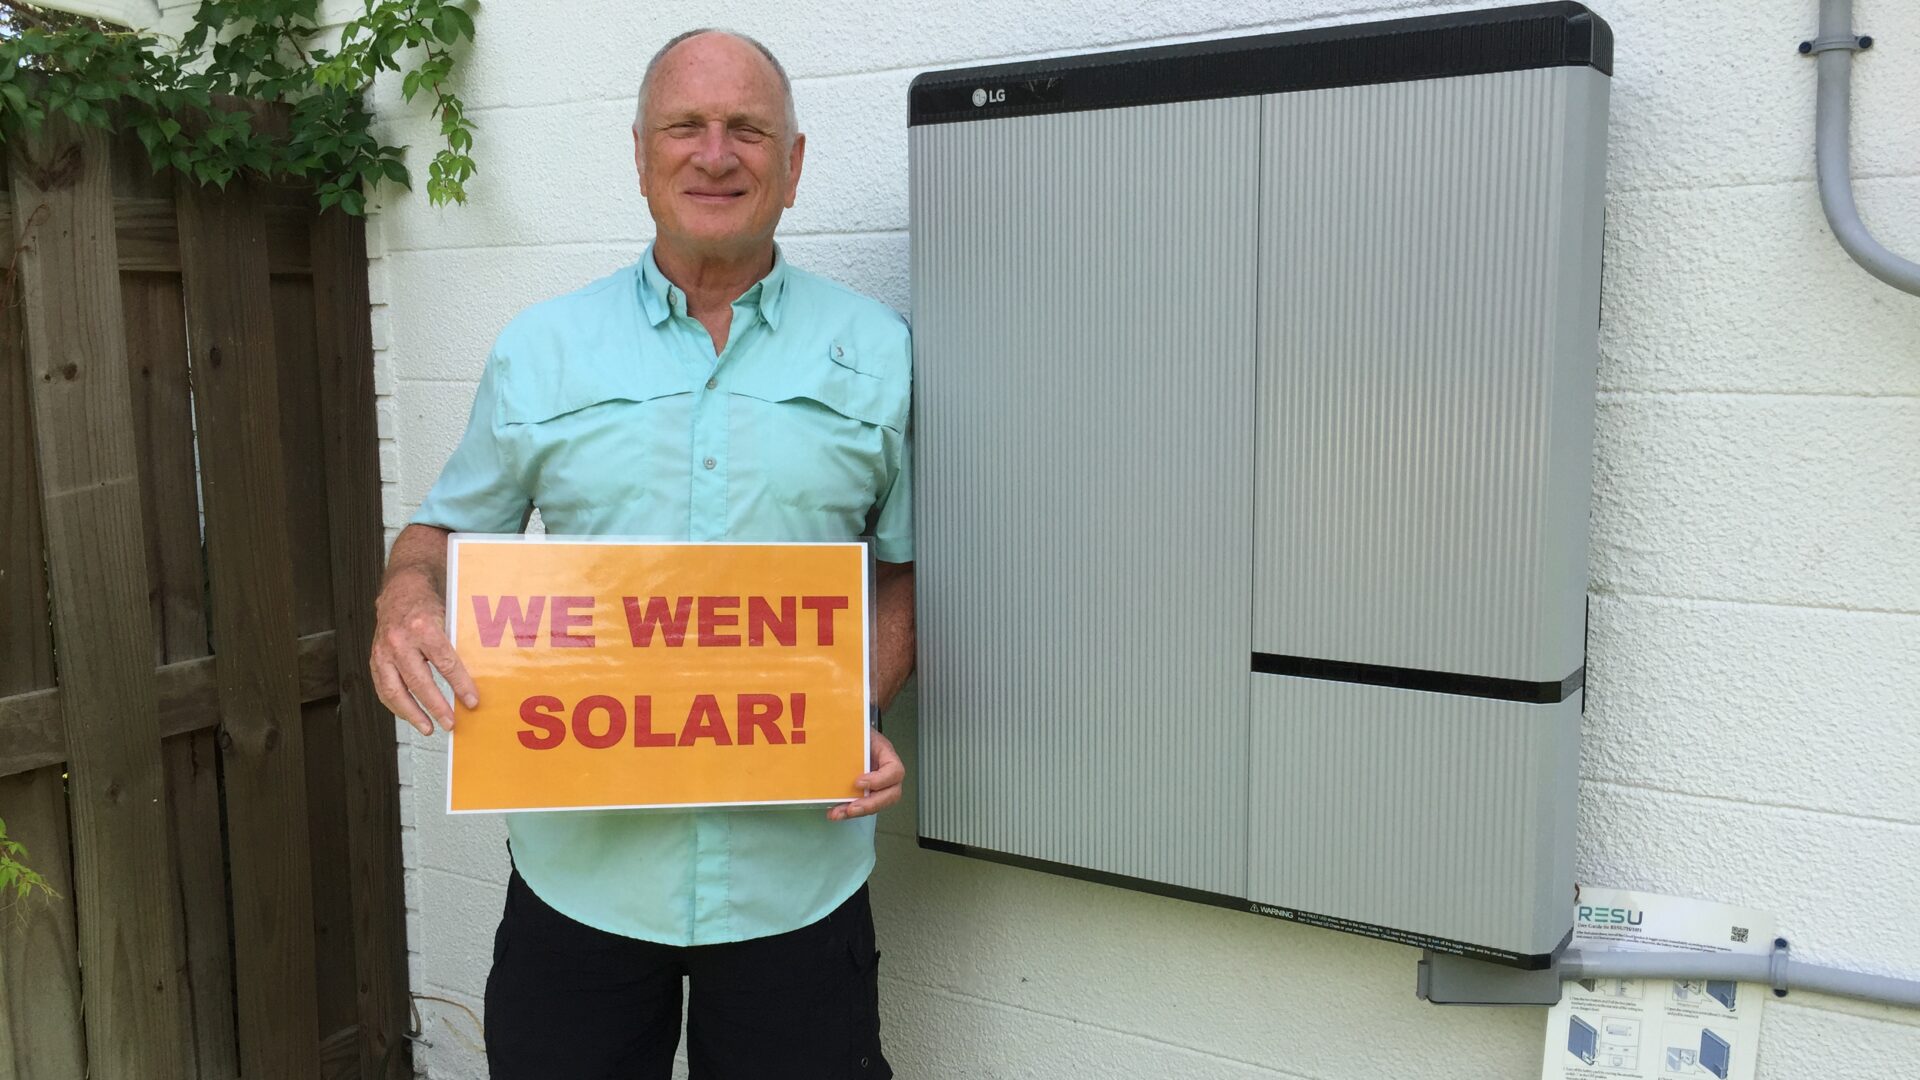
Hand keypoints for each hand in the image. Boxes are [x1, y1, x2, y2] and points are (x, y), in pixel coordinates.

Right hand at [370, 569, 477, 736]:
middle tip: (450, 723)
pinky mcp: (374, 658)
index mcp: (423, 627)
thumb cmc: (429, 602)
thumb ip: (458, 642)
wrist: (401, 587)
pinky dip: (396, 705)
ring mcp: (383, 651)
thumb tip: (481, 672)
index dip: (460, 685)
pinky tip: (410, 715)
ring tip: (428, 728)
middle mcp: (399, 640)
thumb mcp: (448, 615)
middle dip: (436, 706)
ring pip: (394, 691)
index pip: (445, 662)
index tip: (472, 701)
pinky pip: (383, 688)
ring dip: (412, 714)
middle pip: (419, 682)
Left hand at [827, 729, 903, 820]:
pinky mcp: (866, 793)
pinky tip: (834, 812)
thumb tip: (833, 736)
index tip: (858, 782)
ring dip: (857, 812)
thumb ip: (853, 733)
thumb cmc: (859, 732)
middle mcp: (888, 774)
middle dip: (870, 804)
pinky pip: (862, 806)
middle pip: (891, 795)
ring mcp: (878, 786)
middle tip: (852, 808)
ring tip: (838, 814)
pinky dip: (848, 811)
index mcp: (888, 756)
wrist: (853, 736)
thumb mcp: (859, 729)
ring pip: (877, 805)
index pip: (894, 771)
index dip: (879, 780)